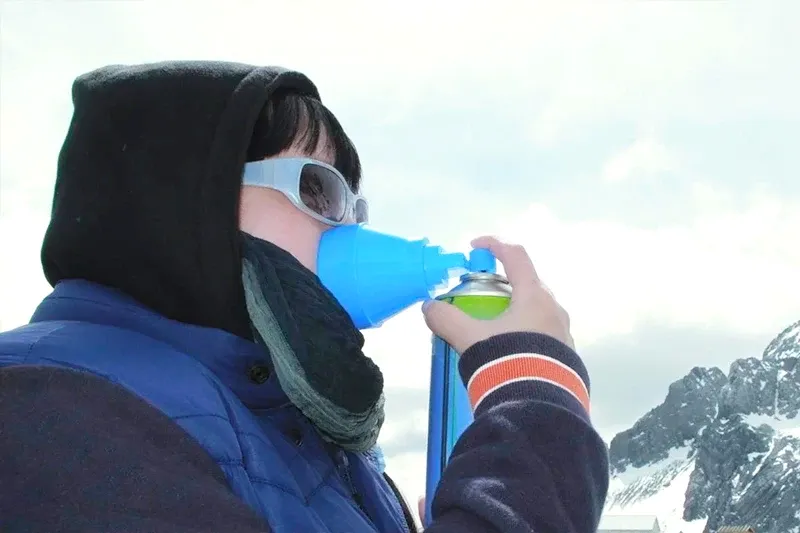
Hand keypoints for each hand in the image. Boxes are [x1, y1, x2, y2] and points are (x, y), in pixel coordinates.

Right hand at [422, 236, 573, 352]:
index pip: (516, 256)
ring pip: (538, 313)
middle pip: (528, 284)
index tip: (475, 247)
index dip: (494, 245)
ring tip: (494, 332)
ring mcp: (565, 334)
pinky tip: (511, 355)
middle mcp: (554, 310)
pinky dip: (526, 337)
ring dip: (516, 314)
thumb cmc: (506, 360)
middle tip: (482, 297)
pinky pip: (544, 337)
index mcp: (534, 296)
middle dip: (504, 286)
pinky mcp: (567, 358)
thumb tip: (429, 308)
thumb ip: (446, 319)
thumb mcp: (468, 338)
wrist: (538, 405)